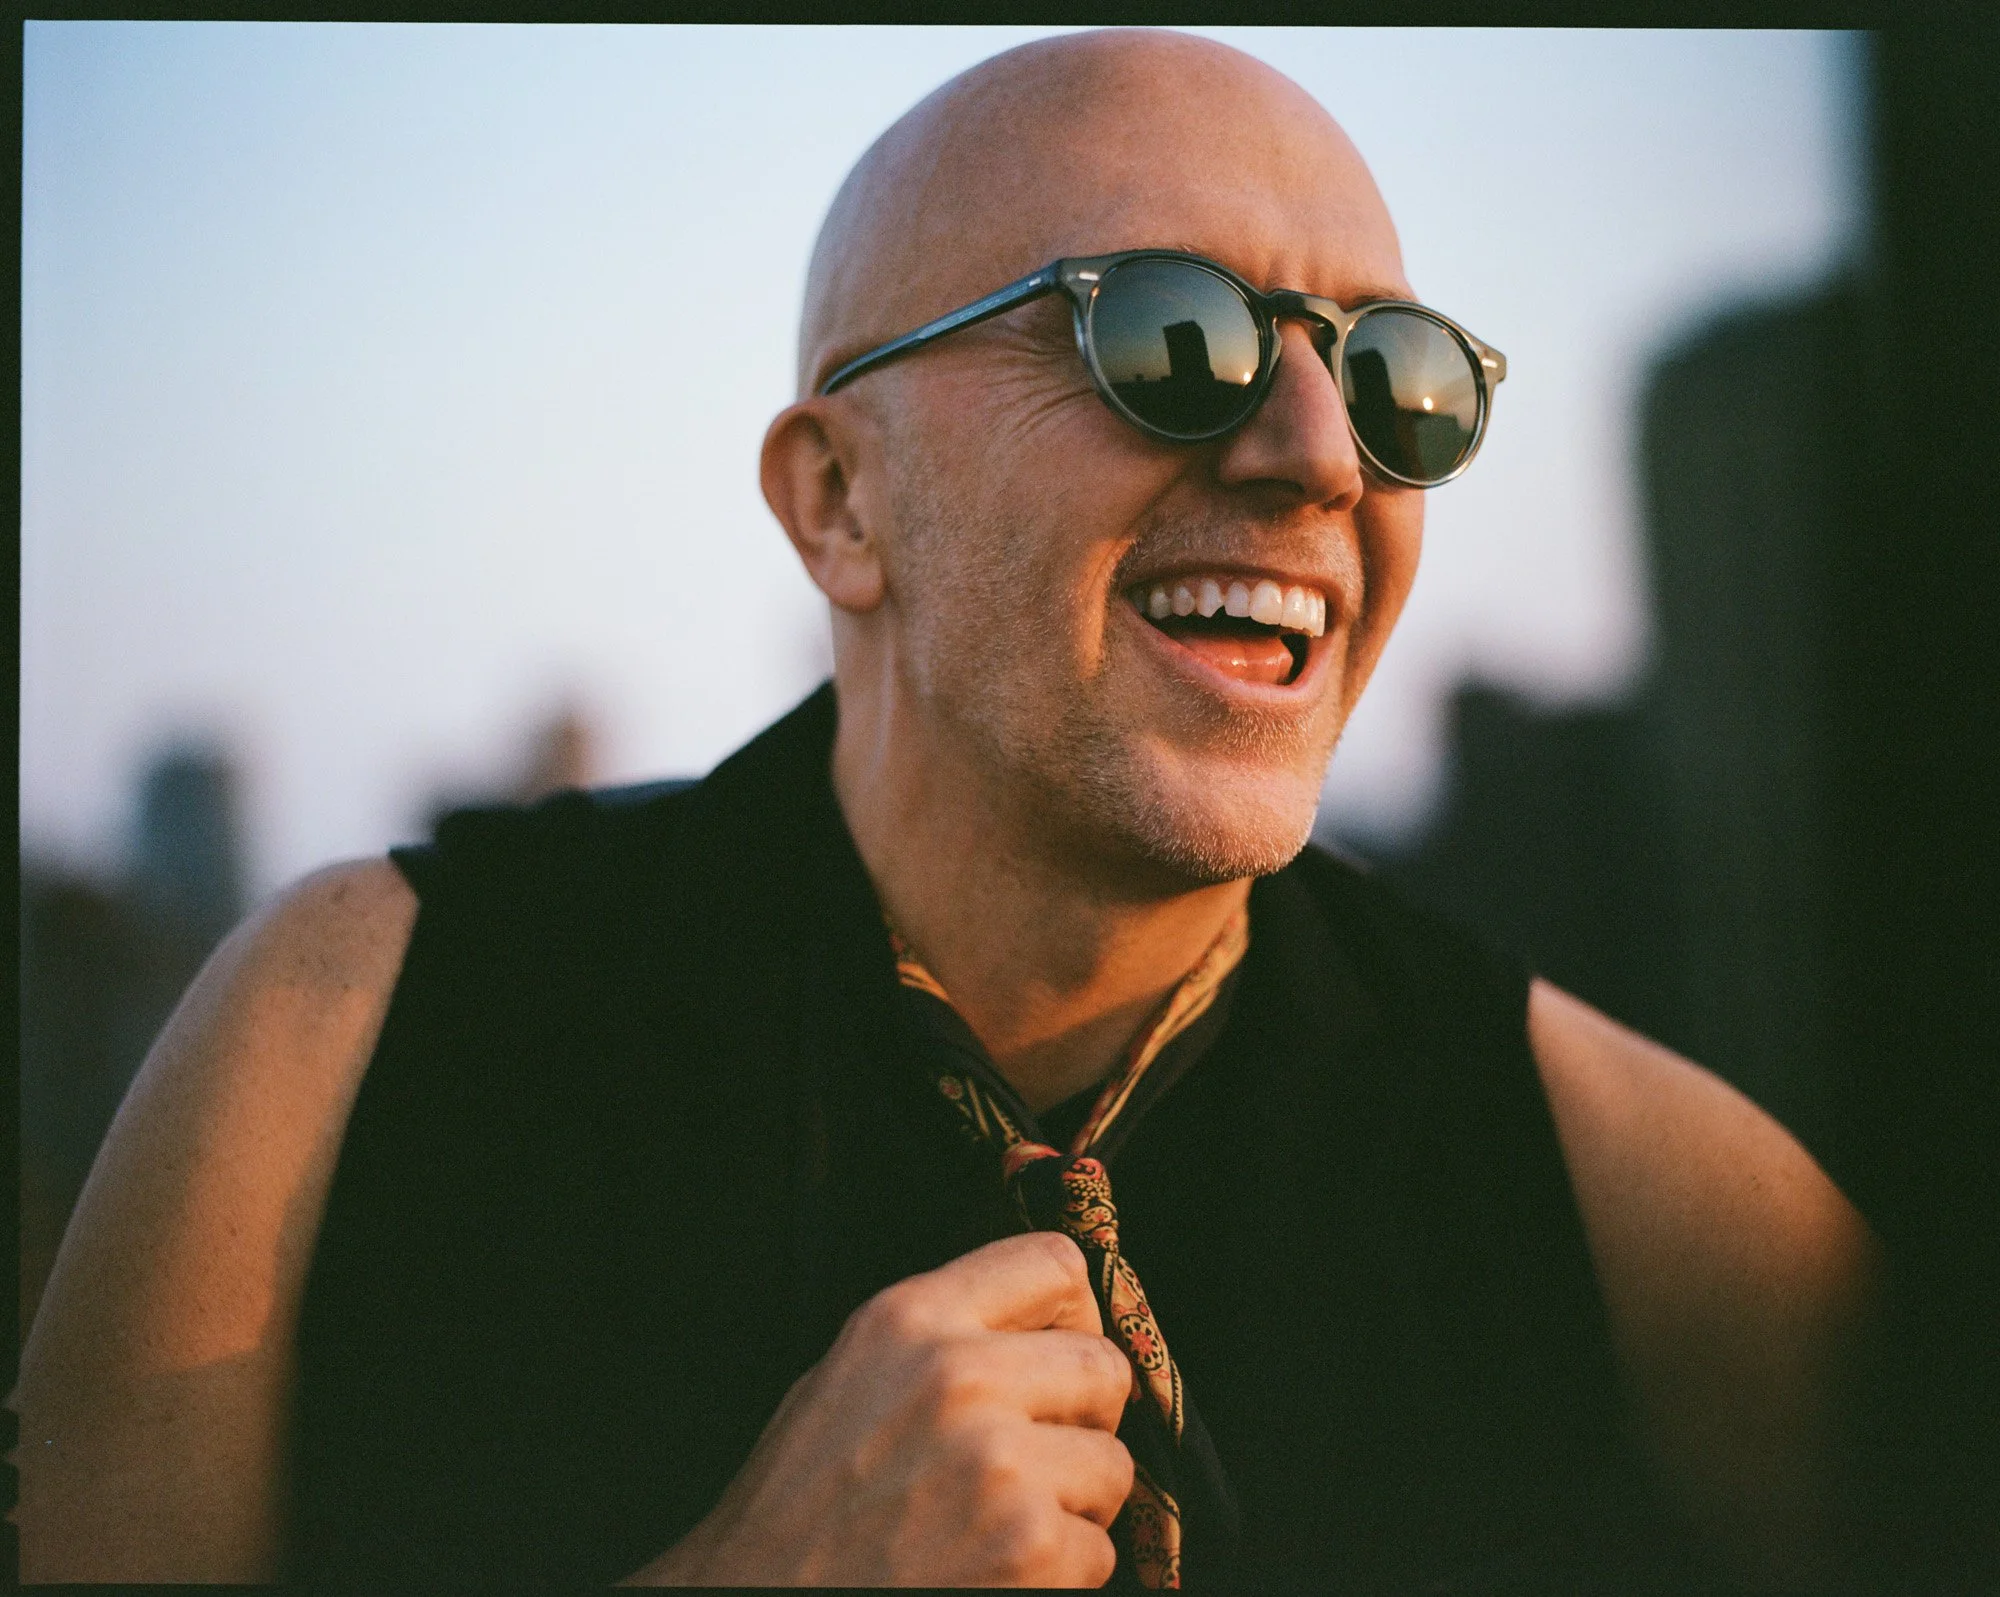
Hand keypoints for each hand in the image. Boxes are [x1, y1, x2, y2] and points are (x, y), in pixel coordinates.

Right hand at [621, 1231, 1134, 1586]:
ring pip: (1113, 1465)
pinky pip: (1099, 1551)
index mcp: (910, 1319)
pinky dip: (1062, 1574)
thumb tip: (1036, 1326)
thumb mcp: (846, 1378)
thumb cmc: (797, 1508)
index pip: (1053, 1264)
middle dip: (1087, 1419)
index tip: (1064, 1349)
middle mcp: (959, 1376)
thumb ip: (937, 1339)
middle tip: (1045, 1456)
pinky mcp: (1029, 1547)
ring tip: (1007, 1524)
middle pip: (1103, 1366)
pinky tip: (996, 1574)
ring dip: (1076, 1504)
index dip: (1077, 1312)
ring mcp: (999, 1463)